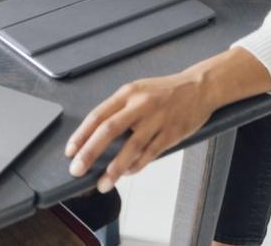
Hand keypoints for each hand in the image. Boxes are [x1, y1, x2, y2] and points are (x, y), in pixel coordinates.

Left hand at [65, 70, 214, 192]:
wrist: (199, 88)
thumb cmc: (164, 91)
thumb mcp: (137, 91)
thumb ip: (119, 110)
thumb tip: (96, 137)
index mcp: (127, 93)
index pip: (98, 115)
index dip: (81, 135)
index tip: (70, 152)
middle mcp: (140, 105)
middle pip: (109, 130)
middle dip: (90, 152)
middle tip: (77, 170)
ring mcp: (157, 119)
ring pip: (131, 147)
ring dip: (114, 168)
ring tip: (102, 183)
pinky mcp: (172, 133)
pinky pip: (150, 154)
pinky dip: (136, 166)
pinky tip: (126, 173)